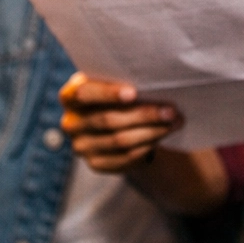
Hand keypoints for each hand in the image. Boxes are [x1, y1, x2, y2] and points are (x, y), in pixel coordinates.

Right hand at [60, 72, 180, 171]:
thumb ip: (120, 79)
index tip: (134, 92)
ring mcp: (81, 146)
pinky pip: (125, 158)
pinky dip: (147, 147)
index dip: (107, 93)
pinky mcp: (95, 164)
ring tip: (174, 122)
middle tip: (171, 110)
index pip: (84, 94)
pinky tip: (162, 137)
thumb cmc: (116, 92)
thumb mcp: (111, 81)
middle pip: (108, 120)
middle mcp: (70, 123)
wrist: (115, 118)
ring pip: (120, 141)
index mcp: (69, 96)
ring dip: (152, 131)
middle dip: (143, 114)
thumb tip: (154, 80)